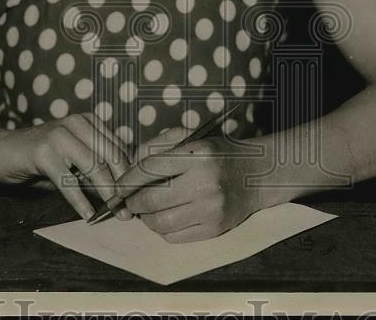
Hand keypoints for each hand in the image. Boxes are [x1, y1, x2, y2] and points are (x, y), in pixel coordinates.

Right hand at [0, 112, 132, 219]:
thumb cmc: (40, 158)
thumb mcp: (72, 159)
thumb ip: (95, 167)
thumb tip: (124, 190)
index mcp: (89, 121)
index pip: (118, 148)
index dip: (129, 175)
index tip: (138, 197)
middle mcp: (77, 123)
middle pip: (110, 157)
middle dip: (122, 186)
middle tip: (129, 211)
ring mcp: (59, 135)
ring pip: (93, 167)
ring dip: (106, 194)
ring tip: (115, 214)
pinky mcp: (43, 152)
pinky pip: (67, 181)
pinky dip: (80, 201)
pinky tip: (88, 216)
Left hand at [115, 126, 261, 242]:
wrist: (257, 174)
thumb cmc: (218, 154)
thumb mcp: (191, 139)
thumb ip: (159, 147)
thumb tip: (130, 168)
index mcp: (198, 154)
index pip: (151, 168)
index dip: (128, 180)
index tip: (118, 187)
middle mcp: (205, 182)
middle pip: (152, 199)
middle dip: (134, 202)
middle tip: (130, 200)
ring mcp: (211, 208)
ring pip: (160, 222)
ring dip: (146, 218)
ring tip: (147, 209)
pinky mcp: (215, 228)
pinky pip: (174, 236)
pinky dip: (162, 229)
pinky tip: (165, 218)